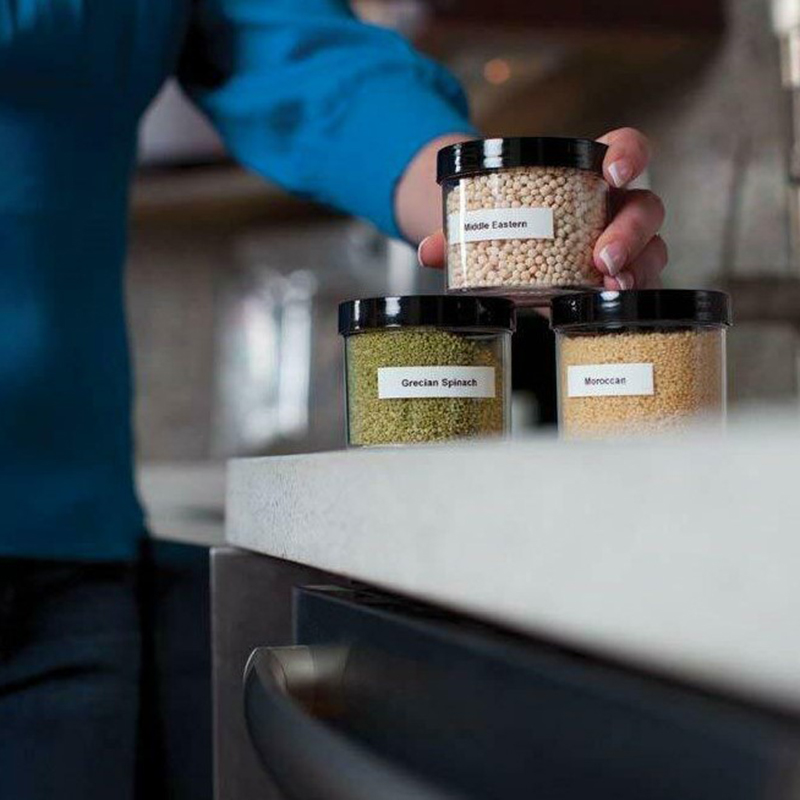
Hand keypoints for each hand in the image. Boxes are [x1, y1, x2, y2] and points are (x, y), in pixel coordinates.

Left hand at [416, 128, 666, 290]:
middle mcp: (615, 208)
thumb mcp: (485, 229)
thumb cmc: (513, 230)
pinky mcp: (622, 277)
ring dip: (636, 265)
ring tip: (611, 285)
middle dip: (629, 230)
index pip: (625, 149)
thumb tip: (429, 251)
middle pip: (644, 206)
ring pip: (652, 247)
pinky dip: (632, 291)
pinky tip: (611, 303)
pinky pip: (641, 281)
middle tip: (601, 257)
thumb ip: (457, 237)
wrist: (519, 262)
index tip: (613, 172)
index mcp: (589, 178)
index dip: (629, 154)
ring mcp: (625, 244)